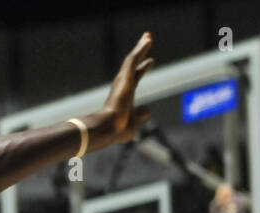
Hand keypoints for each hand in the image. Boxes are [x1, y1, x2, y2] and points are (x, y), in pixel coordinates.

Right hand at [92, 32, 154, 148]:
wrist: (108, 128)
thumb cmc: (118, 130)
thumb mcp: (134, 122)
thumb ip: (141, 115)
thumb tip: (148, 109)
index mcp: (125, 95)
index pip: (136, 78)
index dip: (143, 69)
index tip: (151, 62)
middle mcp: (123, 85)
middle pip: (134, 64)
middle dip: (140, 52)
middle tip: (147, 40)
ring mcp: (122, 81)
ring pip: (133, 59)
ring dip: (141, 47)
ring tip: (148, 36)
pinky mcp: (124, 77)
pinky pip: (133, 59)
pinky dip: (140, 49)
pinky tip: (147, 39)